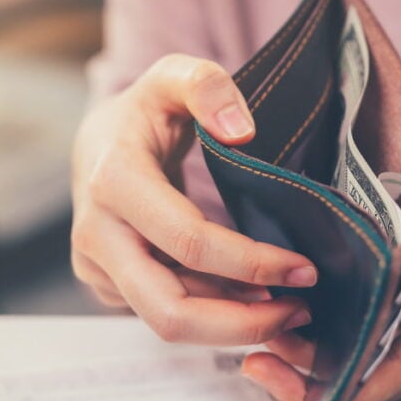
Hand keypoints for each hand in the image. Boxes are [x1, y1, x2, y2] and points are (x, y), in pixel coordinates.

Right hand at [71, 54, 318, 343]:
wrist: (97, 143)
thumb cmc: (146, 110)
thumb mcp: (175, 76)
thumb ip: (207, 86)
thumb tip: (241, 130)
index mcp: (114, 181)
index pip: (189, 242)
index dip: (251, 263)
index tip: (305, 269)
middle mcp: (95, 234)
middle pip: (170, 310)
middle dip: (242, 323)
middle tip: (300, 313)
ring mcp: (97, 267)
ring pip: (170, 323)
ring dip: (234, 325)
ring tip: (290, 309)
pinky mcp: (108, 286)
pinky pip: (164, 313)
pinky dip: (214, 314)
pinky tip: (254, 301)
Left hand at [241, 130, 400, 400]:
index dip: (361, 385)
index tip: (310, 398)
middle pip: (381, 372)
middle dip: (321, 377)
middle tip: (255, 362)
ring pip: (375, 353)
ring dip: (321, 353)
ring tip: (256, 338)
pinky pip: (382, 324)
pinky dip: (342, 321)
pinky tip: (296, 298)